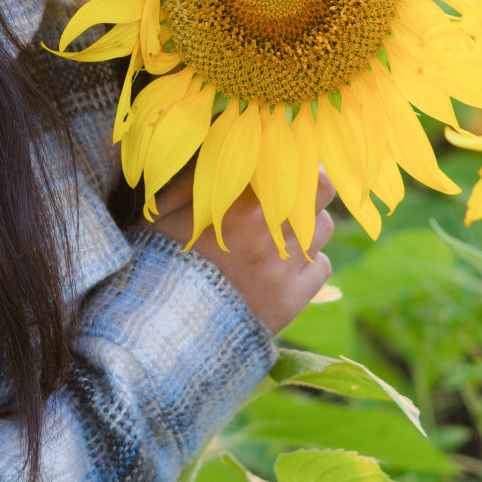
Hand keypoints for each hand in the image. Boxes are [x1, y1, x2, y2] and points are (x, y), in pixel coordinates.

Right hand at [147, 169, 335, 335]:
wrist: (165, 331)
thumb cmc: (158, 262)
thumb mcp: (163, 213)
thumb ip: (192, 180)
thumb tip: (216, 150)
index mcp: (240, 203)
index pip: (294, 164)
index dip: (297, 159)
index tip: (288, 162)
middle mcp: (269, 230)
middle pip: (322, 190)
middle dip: (311, 186)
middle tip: (297, 191)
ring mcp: (283, 266)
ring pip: (323, 228)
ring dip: (309, 225)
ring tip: (286, 232)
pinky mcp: (291, 300)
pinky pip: (322, 267)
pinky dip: (310, 263)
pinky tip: (286, 266)